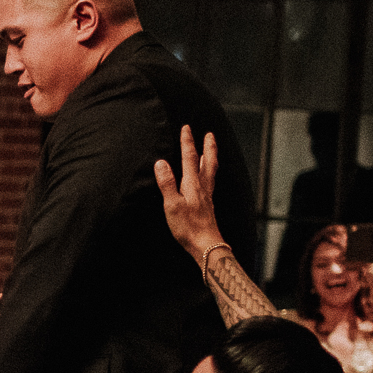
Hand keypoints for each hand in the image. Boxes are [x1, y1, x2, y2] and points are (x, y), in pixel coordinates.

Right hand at [152, 125, 221, 257]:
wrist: (206, 245)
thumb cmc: (188, 227)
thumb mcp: (172, 205)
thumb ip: (167, 183)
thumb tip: (160, 163)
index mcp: (192, 185)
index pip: (189, 158)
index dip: (187, 142)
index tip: (186, 128)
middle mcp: (202, 187)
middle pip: (207, 162)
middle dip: (208, 146)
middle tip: (209, 134)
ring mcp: (207, 196)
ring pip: (211, 171)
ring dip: (211, 158)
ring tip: (210, 150)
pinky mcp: (208, 205)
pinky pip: (211, 182)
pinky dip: (210, 173)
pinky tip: (207, 178)